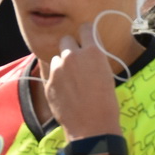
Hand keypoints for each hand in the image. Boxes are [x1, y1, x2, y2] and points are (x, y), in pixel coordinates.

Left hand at [46, 22, 124, 140]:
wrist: (91, 127)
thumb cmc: (106, 102)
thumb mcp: (106, 74)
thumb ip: (93, 59)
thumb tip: (87, 52)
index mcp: (92, 51)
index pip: (85, 28)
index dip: (85, 32)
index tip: (85, 38)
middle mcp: (72, 56)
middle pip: (66, 39)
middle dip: (70, 47)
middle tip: (77, 61)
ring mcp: (57, 70)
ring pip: (57, 59)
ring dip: (62, 66)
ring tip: (72, 83)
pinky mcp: (48, 83)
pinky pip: (52, 76)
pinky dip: (57, 82)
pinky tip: (67, 94)